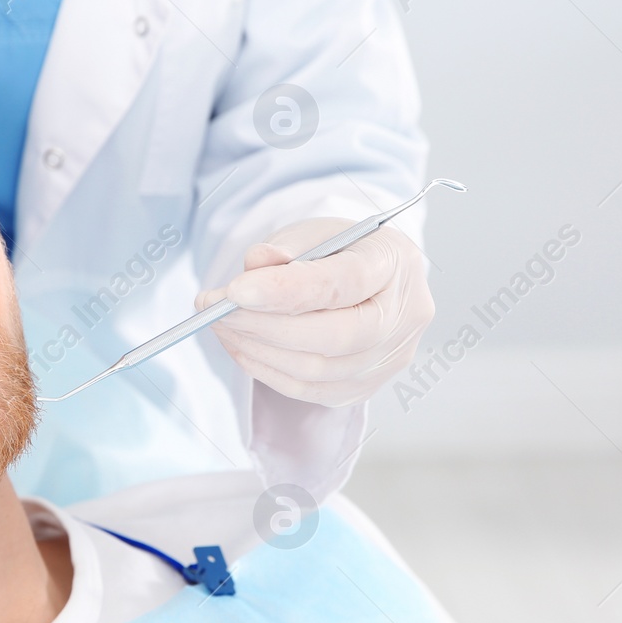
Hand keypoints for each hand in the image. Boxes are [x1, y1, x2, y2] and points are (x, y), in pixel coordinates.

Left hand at [194, 219, 433, 407]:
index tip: (235, 290)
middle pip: (335, 336)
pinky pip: (309, 391)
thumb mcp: (314, 231)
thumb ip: (287, 245)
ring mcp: (389, 359)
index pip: (344, 282)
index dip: (287, 290)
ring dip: (258, 349)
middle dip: (265, 325)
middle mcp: (405, 316)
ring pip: (317, 370)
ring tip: (221, 324)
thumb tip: (255, 264)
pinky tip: (241, 346)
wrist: (367, 276)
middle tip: (217, 310)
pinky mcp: (365, 386)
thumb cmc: (340, 249)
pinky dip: (267, 370)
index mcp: (395, 262)